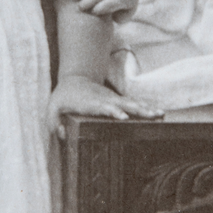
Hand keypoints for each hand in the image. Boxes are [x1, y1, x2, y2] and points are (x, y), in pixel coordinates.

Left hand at [48, 75, 162, 139]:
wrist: (75, 78)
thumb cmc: (63, 96)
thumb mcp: (52, 108)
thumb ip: (53, 122)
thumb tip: (61, 134)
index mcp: (90, 102)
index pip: (103, 107)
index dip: (113, 111)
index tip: (123, 117)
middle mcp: (104, 99)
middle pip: (123, 104)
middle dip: (138, 110)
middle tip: (151, 115)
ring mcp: (113, 98)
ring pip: (132, 103)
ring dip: (146, 108)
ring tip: (160, 114)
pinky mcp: (117, 100)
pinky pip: (134, 104)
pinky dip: (146, 107)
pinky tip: (158, 113)